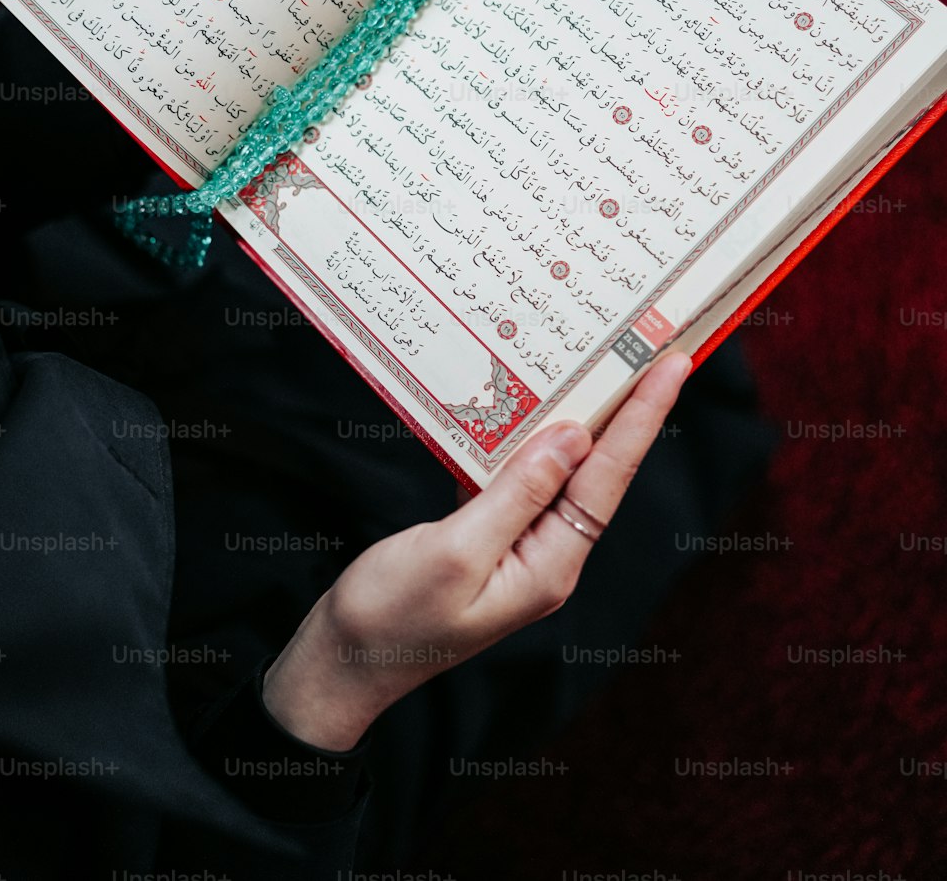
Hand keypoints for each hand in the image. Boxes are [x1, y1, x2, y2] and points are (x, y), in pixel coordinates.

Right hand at [262, 349, 691, 749]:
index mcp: (550, 566)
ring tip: (603, 367)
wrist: (343, 662)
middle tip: (656, 352)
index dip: (643, 418)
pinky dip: (525, 441)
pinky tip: (527, 410)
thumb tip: (573, 438)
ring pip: (560, 472)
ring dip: (579, 421)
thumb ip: (518, 492)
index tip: (673, 366)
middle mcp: (547, 557)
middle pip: (598, 472)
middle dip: (628, 412)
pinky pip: (520, 479)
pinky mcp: (488, 539)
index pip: (608, 478)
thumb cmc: (391, 615)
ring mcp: (518, 548)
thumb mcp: (455, 551)